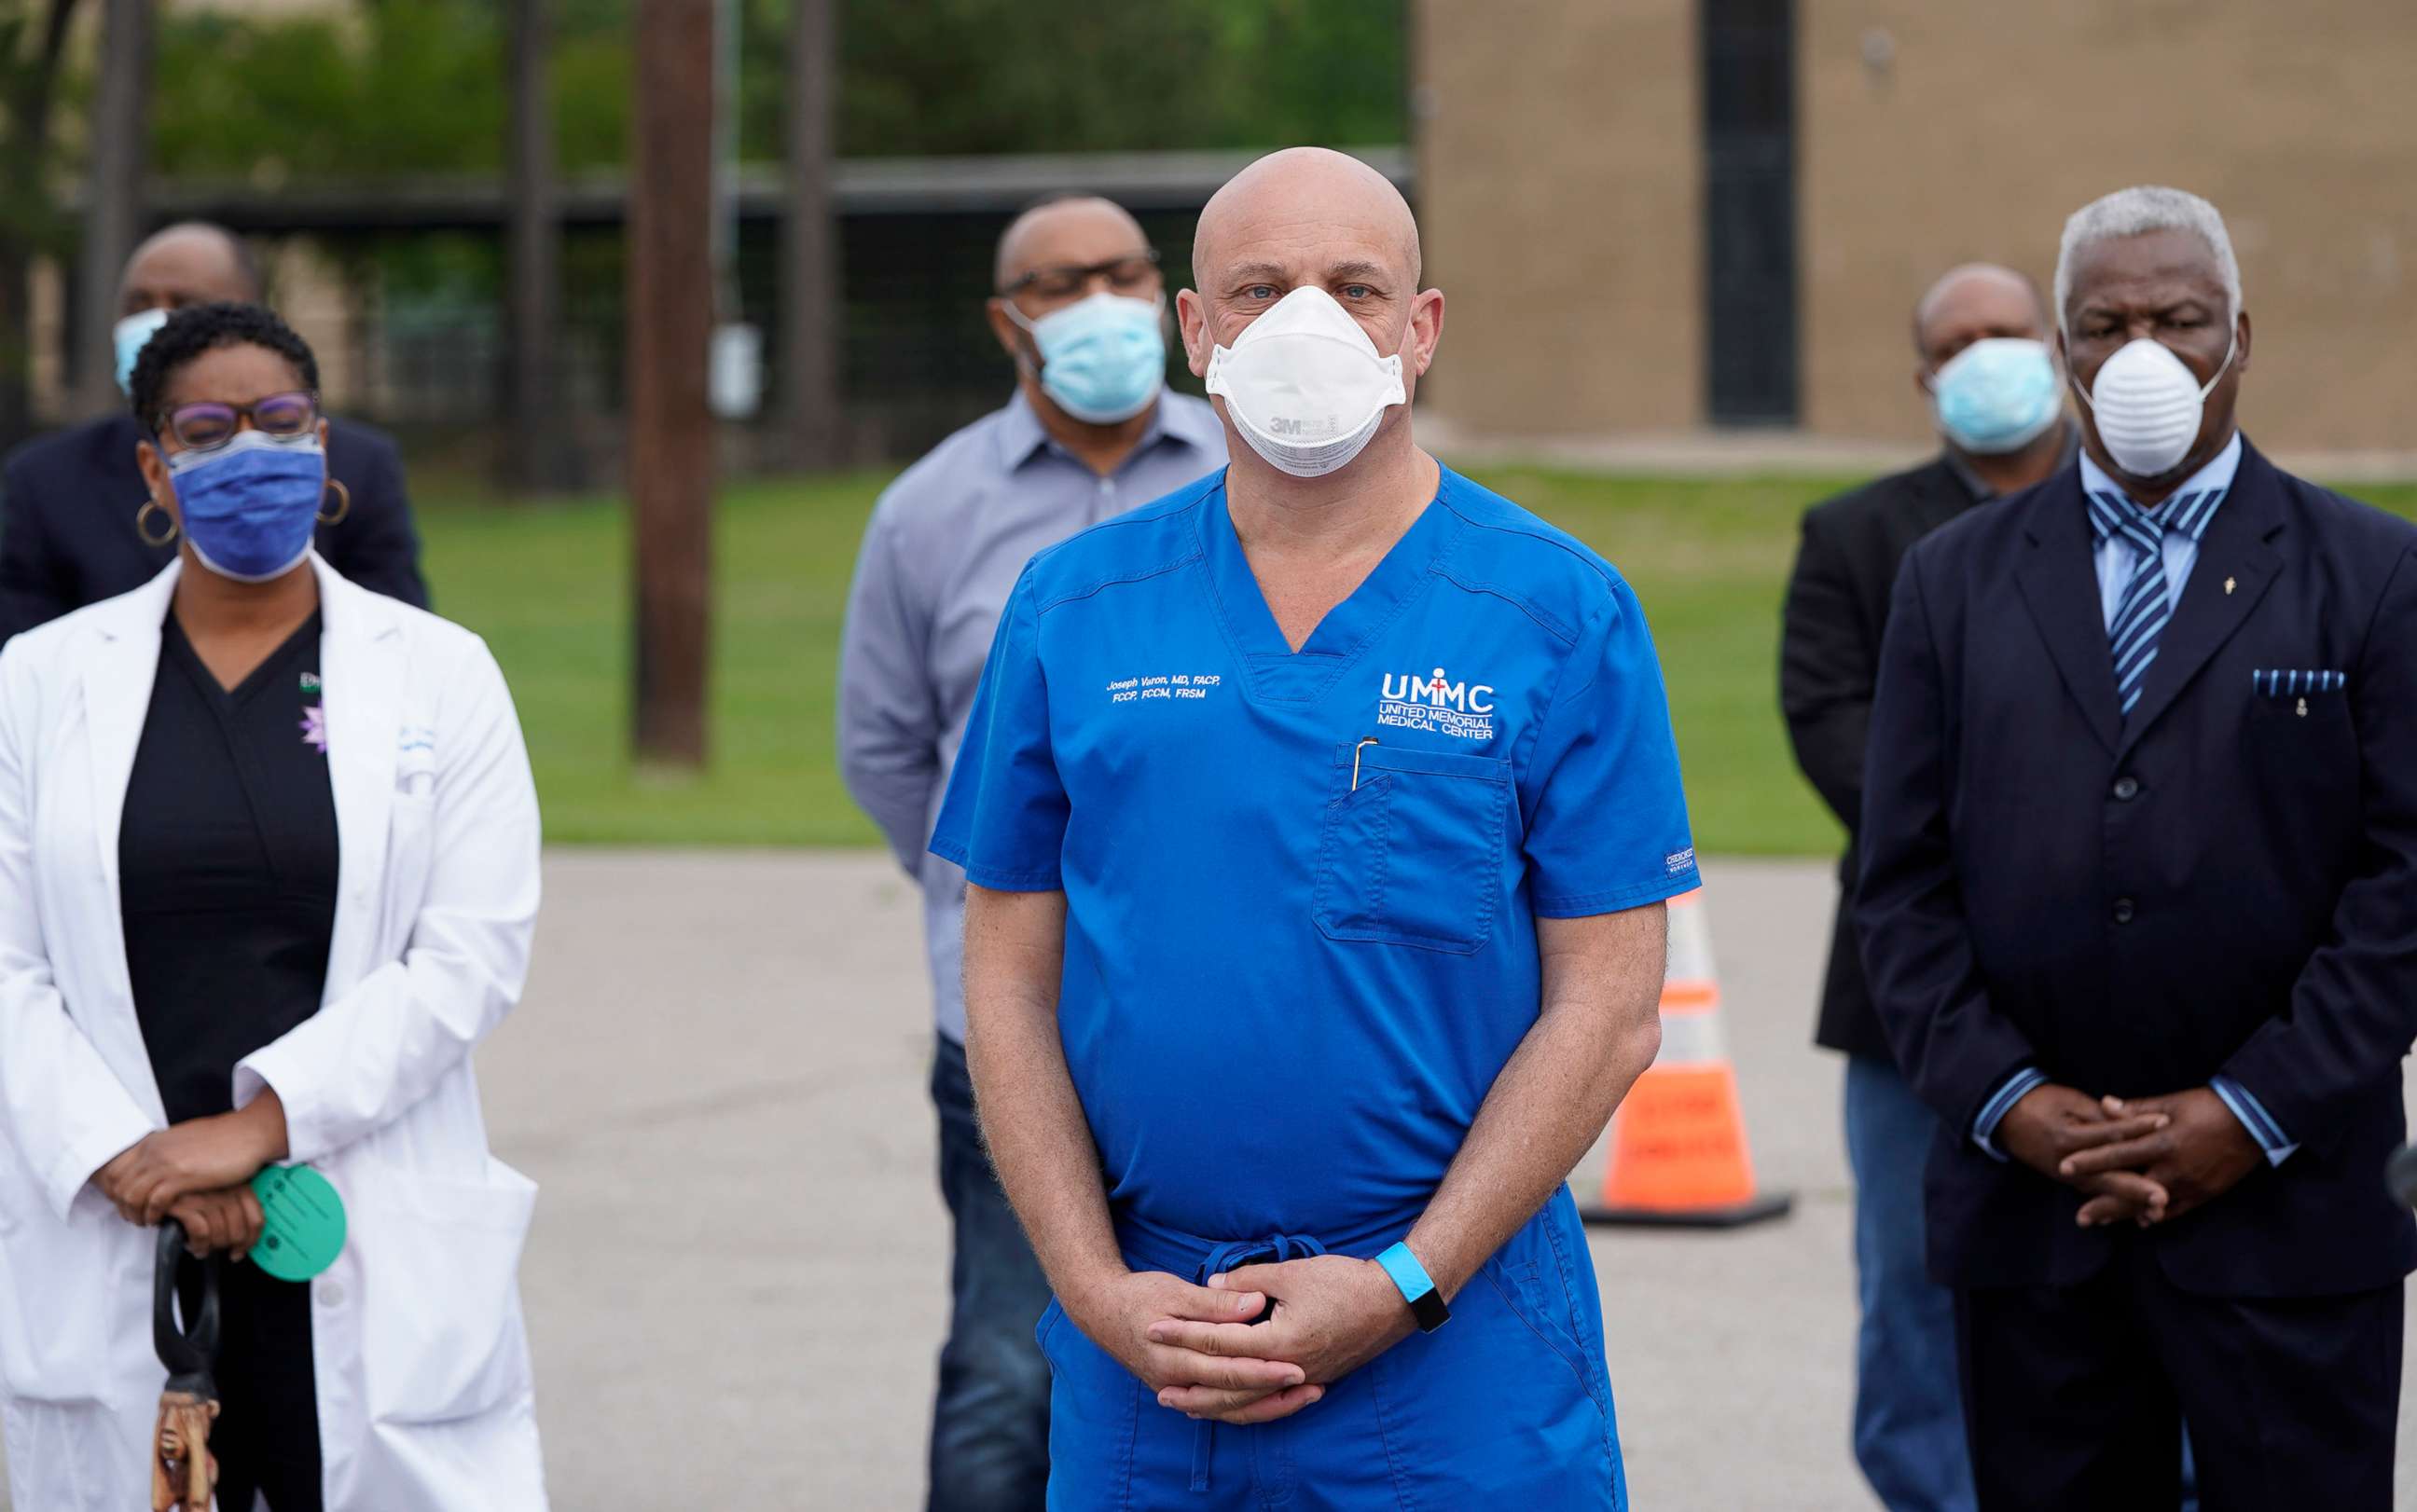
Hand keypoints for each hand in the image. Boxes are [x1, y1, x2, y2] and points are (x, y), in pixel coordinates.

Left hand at [97, 1093, 286, 1227]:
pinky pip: (153, 1201)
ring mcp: (166, 1163)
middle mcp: (153, 1151)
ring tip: (147, 1222)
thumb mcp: (184, 1140)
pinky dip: (153, 1214)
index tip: (127, 1204)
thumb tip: (156, 1167)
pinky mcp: (182, 1176)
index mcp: (153, 1142)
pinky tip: (161, 1219)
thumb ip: (165, 1152)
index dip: (115, 1192)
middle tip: (135, 1218)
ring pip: (131, 1196)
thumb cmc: (222, 1138)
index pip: (114, 1170)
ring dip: (135, 1214)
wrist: (248, 1132)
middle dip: (122, 1207)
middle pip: (118, 1186)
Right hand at [165, 1185, 264, 1259]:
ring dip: (211, 1248)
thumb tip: (243, 1238)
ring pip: (220, 1235)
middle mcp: (225, 1190)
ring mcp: (206, 1197)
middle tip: (220, 1251)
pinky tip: (192, 1245)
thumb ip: (234, 1205)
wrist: (158, 1172)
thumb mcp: (219, 1188)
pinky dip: (198, 1245)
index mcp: (240, 1185)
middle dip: (228, 1248)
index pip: (256, 1220)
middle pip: (237, 1232)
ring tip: (203, 1249)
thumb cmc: (192, 1184)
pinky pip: (201, 1234)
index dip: (250, 1241)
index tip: (241, 1250)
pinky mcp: (186, 1204)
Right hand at [1066, 1268, 1320, 1425]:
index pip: (1229, 1370)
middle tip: (1313, 1385)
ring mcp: (1178, 1390)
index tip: (1298, 1366)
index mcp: (1175, 1358)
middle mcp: (1177, 1382)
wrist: (1100, 1311)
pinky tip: (1274, 1402)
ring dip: (1267, 1405)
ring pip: (1229, 1410)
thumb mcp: (1175, 1290)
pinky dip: (1248, 1408)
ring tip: (1304, 1397)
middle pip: (1234, 1397)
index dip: (1265, 1370)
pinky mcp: (1182, 1390)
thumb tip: (1254, 1304)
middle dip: (1275, 1393)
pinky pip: (1219, 1408)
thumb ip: (1215, 1304)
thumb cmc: (1139, 1295)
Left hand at [1148, 1255, 1413, 1419]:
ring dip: (1215, 1404)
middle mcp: (1287, 1368)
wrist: (1394, 1302)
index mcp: (1278, 1342)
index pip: (1219, 1342)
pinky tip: (1234, 1403)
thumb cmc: (1344, 1282)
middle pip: (1229, 1386)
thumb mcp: (1291, 1274)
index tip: (1153, 1328)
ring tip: (1186, 1406)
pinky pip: (1271, 1401)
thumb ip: (1247, 1283)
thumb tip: (1213, 1288)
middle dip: (1192, 1385)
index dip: (1183, 1334)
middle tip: (1157, 1390)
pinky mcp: (1314, 1379)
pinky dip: (1247, 1405)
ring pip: (1250, 1401)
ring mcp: (1302, 1378)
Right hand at [1994, 1082, 2173, 1225]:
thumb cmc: (2041, 1103)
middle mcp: (2067, 1163)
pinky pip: (2096, 1193)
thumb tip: (2132, 1124)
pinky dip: (2116, 1203)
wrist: (2006, 1117)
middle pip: (2108, 1177)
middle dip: (2137, 1189)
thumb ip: (2101, 1116)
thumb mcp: (2070, 1102)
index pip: (2110, 1134)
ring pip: (2104, 1191)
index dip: (2137, 1128)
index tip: (2164, 1123)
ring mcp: (2067, 1176)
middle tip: (2163, 1199)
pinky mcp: (2069, 1181)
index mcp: (2068, 1138)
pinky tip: (2137, 1213)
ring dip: (2131, 1203)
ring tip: (2158, 1212)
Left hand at [2062, 1089, 2263, 1226]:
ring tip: (2101, 1220)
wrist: (2254, 1120)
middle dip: (2103, 1205)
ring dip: (2125, 1214)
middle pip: (2130, 1190)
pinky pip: (2177, 1211)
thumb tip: (2103, 1105)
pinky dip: (2157, 1215)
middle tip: (2080, 1217)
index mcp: (2162, 1141)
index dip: (2089, 1161)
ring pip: (2151, 1206)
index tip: (2064, 1167)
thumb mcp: (2171, 1103)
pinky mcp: (2206, 1193)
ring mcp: (2190, 1184)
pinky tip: (2141, 1221)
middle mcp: (2174, 1168)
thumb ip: (2135, 1109)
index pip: (2117, 1153)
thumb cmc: (2209, 1106)